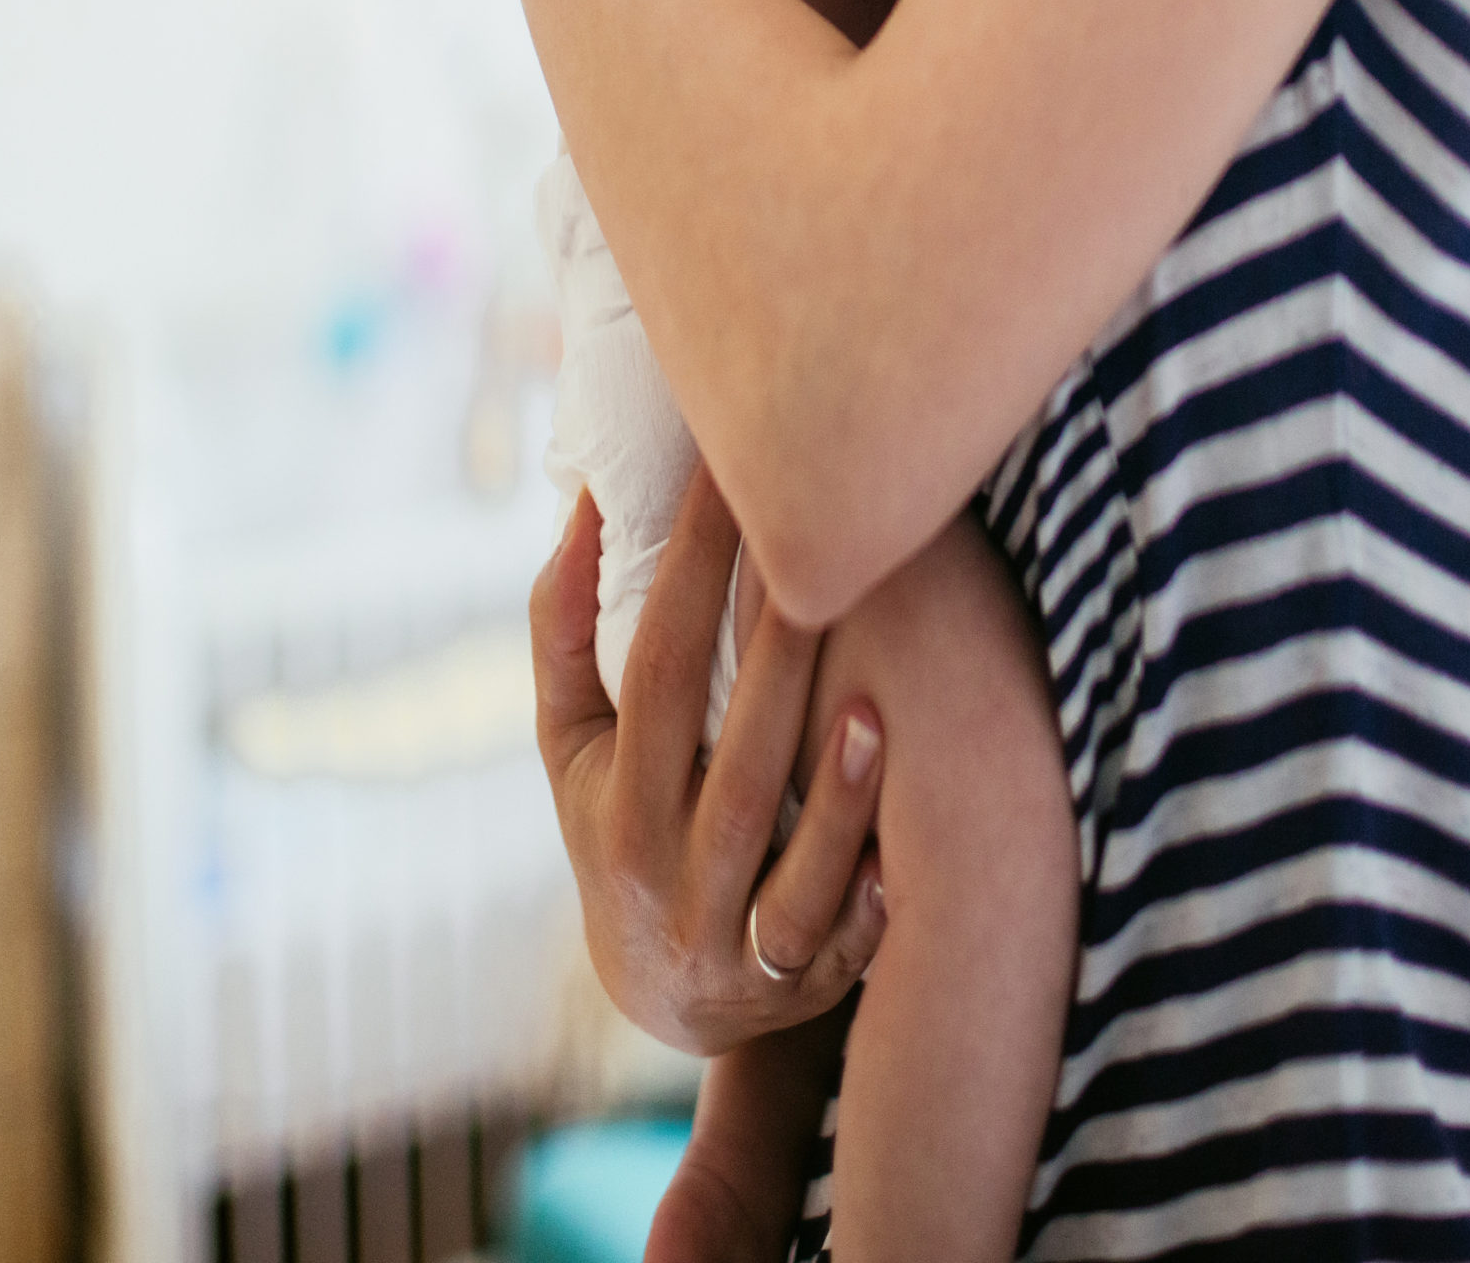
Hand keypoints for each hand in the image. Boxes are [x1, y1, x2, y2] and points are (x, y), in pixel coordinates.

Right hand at [532, 470, 887, 1053]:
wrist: (659, 994)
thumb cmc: (617, 821)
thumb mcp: (571, 744)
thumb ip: (565, 630)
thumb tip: (586, 500)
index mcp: (612, 801)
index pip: (657, 668)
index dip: (693, 570)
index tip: (731, 473)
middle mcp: (670, 876)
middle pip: (731, 764)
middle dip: (777, 661)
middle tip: (827, 555)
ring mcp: (736, 942)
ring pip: (791, 875)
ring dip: (833, 796)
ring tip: (870, 709)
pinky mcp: (800, 988)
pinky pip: (843, 951)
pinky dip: (871, 906)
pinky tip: (904, 845)